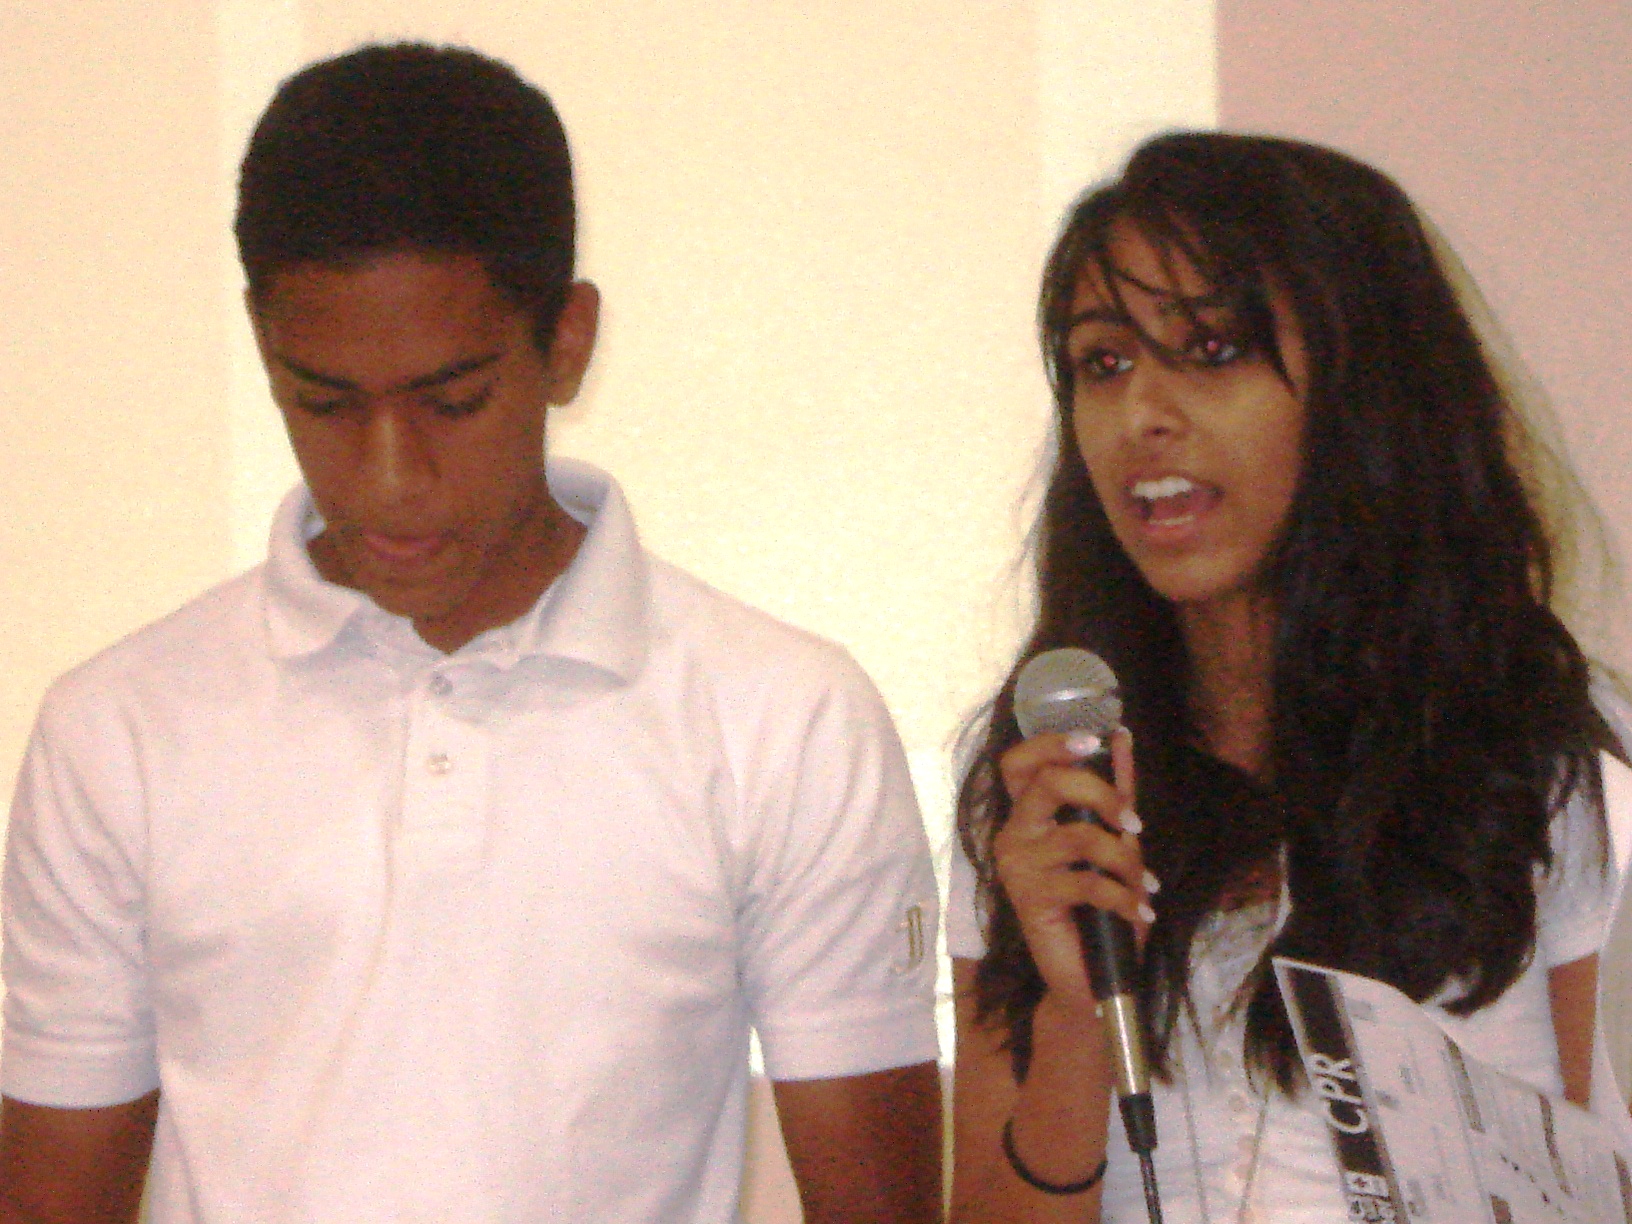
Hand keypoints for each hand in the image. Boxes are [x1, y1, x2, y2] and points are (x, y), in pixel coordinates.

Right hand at [993, 729, 1152, 1013]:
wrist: (1090, 979)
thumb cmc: (1099, 909)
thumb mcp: (1113, 843)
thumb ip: (1115, 792)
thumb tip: (1121, 737)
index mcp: (1027, 816)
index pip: (1018, 763)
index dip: (1050, 744)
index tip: (1092, 740)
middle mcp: (1013, 835)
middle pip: (1048, 783)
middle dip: (1102, 793)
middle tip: (1135, 822)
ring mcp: (1018, 866)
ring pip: (1080, 835)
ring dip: (1126, 859)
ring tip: (1145, 884)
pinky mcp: (1030, 899)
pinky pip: (1088, 882)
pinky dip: (1125, 896)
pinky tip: (1141, 911)